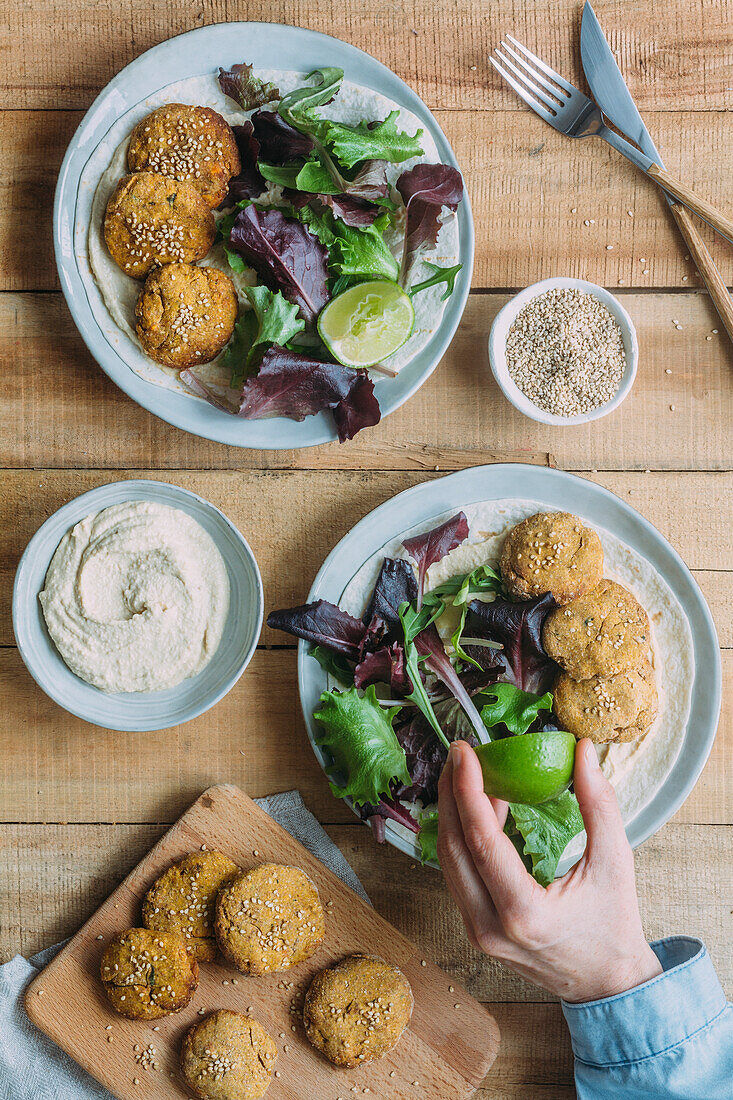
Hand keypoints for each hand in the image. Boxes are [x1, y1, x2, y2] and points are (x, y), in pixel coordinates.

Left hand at [437, 737, 661, 1002]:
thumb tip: (582, 750)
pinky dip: (463, 836)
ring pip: (448, 861)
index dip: (468, 790)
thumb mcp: (615, 861)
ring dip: (453, 813)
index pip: (481, 841)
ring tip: (467, 773)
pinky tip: (479, 807)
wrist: (608, 985)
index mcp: (525, 913)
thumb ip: (599, 803)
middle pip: (452, 848)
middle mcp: (490, 926)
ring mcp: (477, 932)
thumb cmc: (614, 924)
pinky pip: (458, 874)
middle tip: (459, 753)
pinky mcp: (475, 929)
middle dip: (450, 794)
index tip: (464, 752)